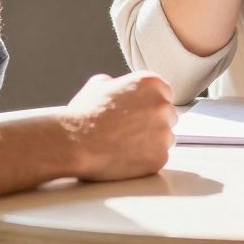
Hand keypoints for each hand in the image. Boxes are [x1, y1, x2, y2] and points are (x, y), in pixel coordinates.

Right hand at [60, 72, 176, 181]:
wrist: (73, 142)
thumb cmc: (83, 114)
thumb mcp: (98, 85)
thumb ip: (117, 83)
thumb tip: (117, 85)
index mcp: (151, 83)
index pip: (165, 94)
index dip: (150, 105)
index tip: (137, 114)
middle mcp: (163, 105)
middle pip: (169, 116)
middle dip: (154, 123)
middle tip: (130, 131)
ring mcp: (163, 132)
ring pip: (167, 138)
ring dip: (152, 142)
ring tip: (125, 144)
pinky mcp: (159, 157)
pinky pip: (159, 158)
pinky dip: (146, 160)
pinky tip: (126, 156)